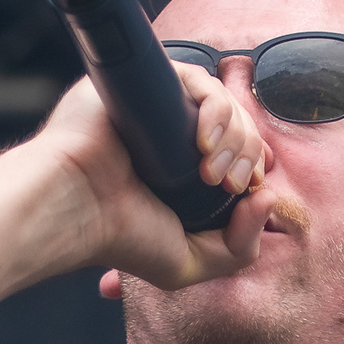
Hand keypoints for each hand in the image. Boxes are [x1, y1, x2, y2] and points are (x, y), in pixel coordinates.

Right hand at [39, 63, 265, 291]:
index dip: (253, 168)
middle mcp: (175, 134)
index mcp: (185, 169)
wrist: (75, 209)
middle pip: (240, 126)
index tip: (245, 193)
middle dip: (247, 157)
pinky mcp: (148, 82)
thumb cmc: (121, 237)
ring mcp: (162, 107)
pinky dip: (215, 110)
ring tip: (210, 173)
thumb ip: (240, 248)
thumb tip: (268, 196)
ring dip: (234, 138)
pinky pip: (200, 80)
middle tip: (226, 186)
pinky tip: (202, 142)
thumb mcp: (190, 262)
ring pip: (225, 102)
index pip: (240, 152)